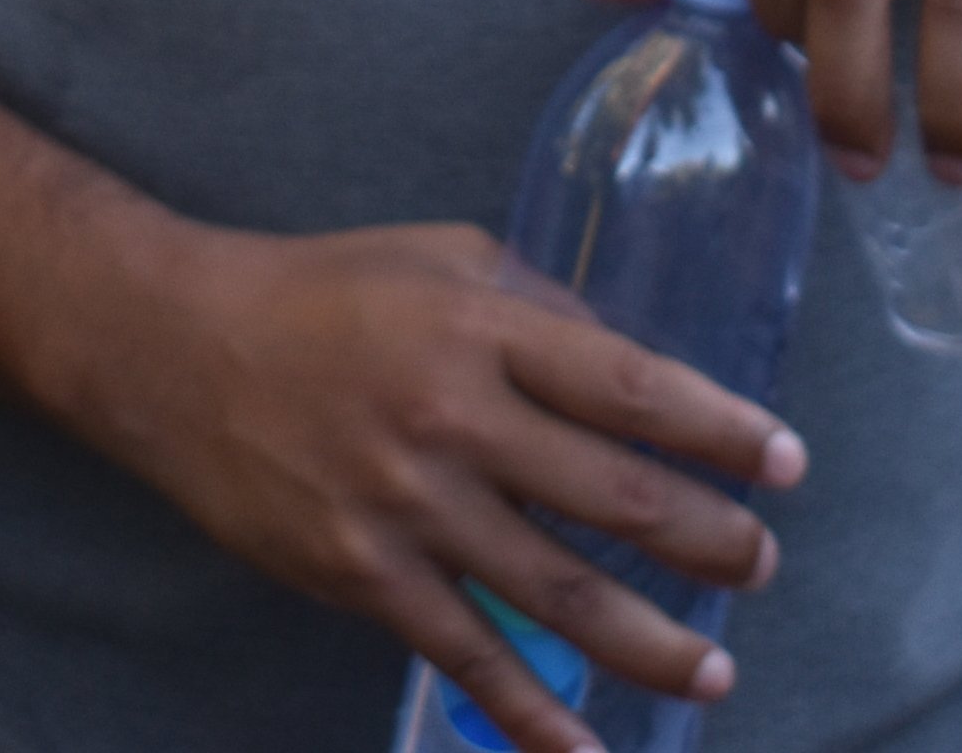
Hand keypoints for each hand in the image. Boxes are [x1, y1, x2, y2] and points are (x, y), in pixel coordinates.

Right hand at [54, 220, 800, 752]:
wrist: (174, 349)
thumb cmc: (321, 292)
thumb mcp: (442, 258)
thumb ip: (540, 310)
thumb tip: (636, 369)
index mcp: (484, 328)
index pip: (632, 387)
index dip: (722, 430)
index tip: (786, 463)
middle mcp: (454, 417)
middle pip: (616, 497)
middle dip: (708, 542)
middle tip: (759, 566)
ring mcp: (407, 505)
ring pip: (559, 593)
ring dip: (652, 643)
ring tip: (715, 669)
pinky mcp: (362, 574)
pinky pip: (467, 654)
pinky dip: (531, 713)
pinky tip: (584, 748)